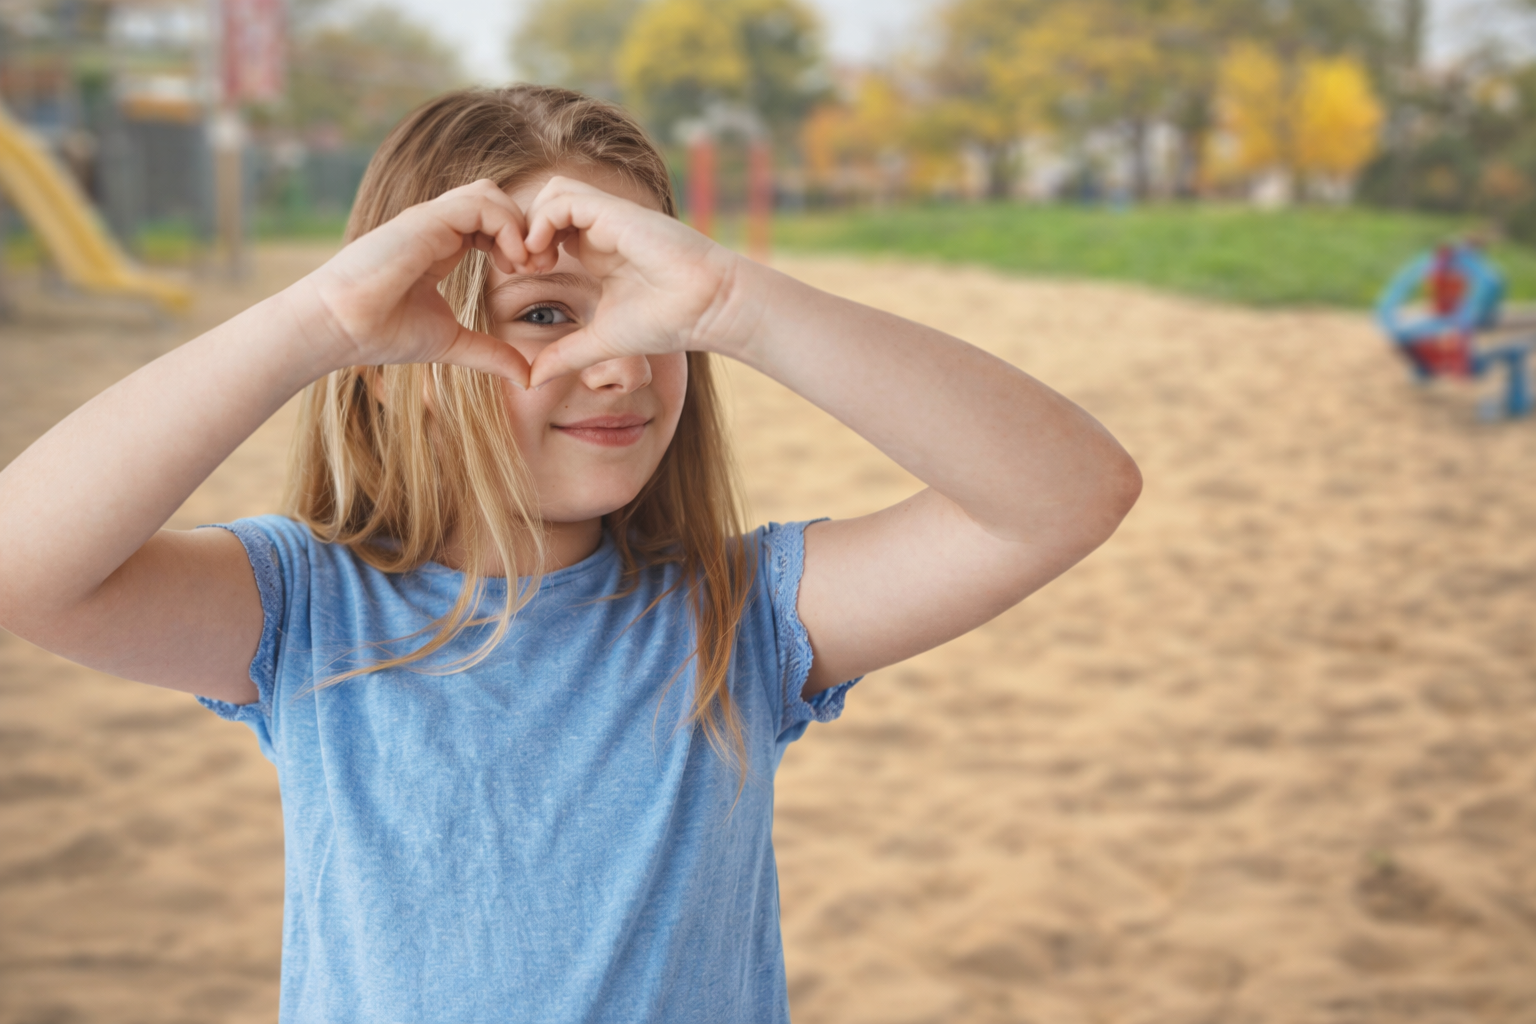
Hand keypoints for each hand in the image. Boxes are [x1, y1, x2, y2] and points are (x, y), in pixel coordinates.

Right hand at [295, 180, 554, 384]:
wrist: (340, 328)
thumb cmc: (384, 332)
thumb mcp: (451, 343)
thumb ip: (490, 353)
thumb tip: (527, 375)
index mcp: (443, 245)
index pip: (493, 222)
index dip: (521, 242)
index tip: (533, 276)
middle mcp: (437, 226)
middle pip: (496, 200)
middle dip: (527, 228)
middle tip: (540, 267)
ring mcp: (430, 220)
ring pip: (490, 194)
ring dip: (518, 225)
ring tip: (525, 265)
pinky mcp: (425, 220)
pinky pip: (479, 203)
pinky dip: (506, 226)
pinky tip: (511, 261)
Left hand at [518, 176, 749, 386]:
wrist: (708, 306)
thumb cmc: (667, 322)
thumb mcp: (602, 341)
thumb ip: (566, 355)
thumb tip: (533, 380)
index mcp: (597, 250)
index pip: (548, 229)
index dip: (527, 248)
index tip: (524, 281)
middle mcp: (601, 229)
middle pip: (545, 205)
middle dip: (523, 232)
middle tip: (522, 269)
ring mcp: (608, 217)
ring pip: (552, 193)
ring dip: (531, 224)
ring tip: (533, 263)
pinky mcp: (615, 212)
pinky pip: (563, 197)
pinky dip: (543, 221)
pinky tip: (545, 255)